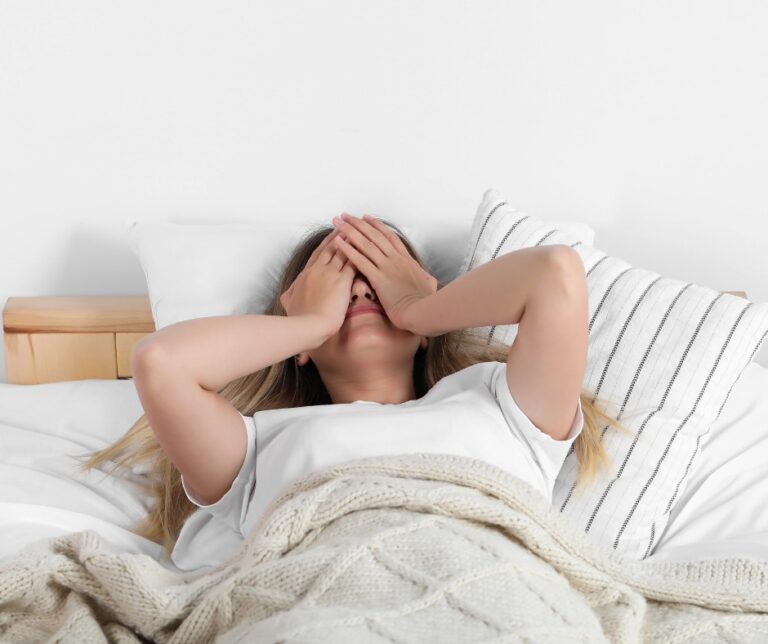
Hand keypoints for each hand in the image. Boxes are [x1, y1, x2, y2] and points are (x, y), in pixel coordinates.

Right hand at [279, 227, 355, 336]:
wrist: (306, 326)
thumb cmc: (298, 318)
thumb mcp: (288, 303)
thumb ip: (290, 295)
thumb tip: (287, 294)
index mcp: (306, 275)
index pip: (318, 254)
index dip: (326, 244)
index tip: (333, 235)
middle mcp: (317, 270)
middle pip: (331, 249)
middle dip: (340, 236)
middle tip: (348, 225)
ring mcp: (329, 274)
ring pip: (342, 252)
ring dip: (351, 241)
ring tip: (359, 231)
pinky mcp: (341, 282)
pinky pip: (352, 264)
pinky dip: (359, 255)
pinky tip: (366, 249)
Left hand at [331, 213, 437, 331]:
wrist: (423, 311)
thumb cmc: (425, 303)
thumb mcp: (427, 286)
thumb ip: (425, 279)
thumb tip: (428, 280)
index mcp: (407, 260)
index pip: (390, 237)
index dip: (377, 226)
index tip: (366, 218)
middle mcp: (396, 259)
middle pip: (374, 236)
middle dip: (358, 224)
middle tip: (346, 216)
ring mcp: (387, 267)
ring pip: (366, 244)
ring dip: (350, 231)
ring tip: (337, 222)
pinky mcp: (378, 278)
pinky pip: (360, 260)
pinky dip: (348, 249)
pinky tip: (338, 242)